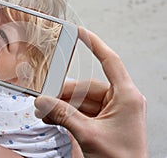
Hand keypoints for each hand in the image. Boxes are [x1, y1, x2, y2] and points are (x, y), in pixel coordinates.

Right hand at [35, 27, 147, 156]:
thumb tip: (43, 102)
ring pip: (81, 100)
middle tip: (44, 98)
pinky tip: (52, 117)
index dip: (95, 44)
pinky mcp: (102, 122)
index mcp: (126, 97)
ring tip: (44, 111)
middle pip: (86, 86)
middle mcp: (120, 100)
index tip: (81, 32)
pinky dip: (66, 113)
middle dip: (63, 93)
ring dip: (61, 105)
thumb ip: (63, 116)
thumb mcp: (88, 135)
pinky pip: (80, 111)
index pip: (110, 61)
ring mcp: (111, 112)